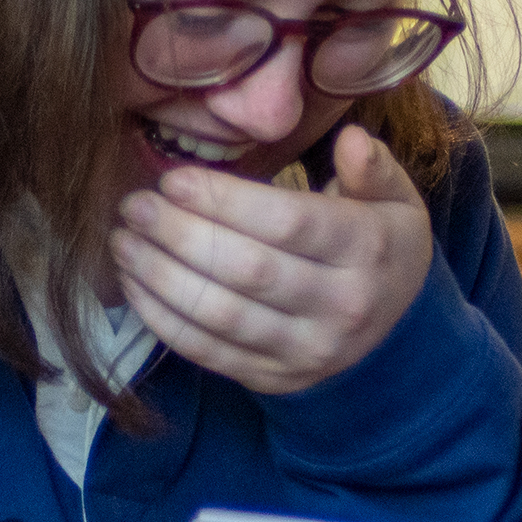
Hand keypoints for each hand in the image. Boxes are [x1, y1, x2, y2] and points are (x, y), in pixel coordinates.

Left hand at [110, 124, 432, 394]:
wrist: (398, 334)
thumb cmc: (381, 246)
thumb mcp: (396, 200)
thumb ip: (373, 169)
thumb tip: (351, 140)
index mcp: (368, 250)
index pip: (288, 223)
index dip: (223, 200)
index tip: (172, 180)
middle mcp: (341, 307)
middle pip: (247, 270)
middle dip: (179, 235)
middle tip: (135, 206)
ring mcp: (307, 351)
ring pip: (221, 315)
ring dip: (160, 276)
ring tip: (123, 241)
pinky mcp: (275, 380)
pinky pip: (208, 352)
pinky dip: (163, 319)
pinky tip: (135, 284)